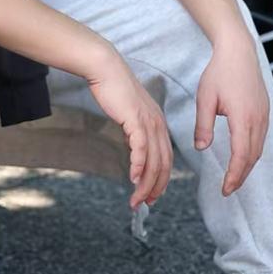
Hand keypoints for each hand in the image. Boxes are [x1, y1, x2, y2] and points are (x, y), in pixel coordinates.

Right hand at [85, 49, 173, 209]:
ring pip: (153, 161)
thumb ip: (134, 132)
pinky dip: (138, 165)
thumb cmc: (114, 90)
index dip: (161, 180)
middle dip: (155, 188)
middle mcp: (158, 124)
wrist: (106, 69)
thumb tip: (134, 150)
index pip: (166, 158)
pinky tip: (132, 178)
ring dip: (145, 184)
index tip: (152, 196)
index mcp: (158, 124)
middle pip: (163, 164)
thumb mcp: (129, 115)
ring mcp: (148, 121)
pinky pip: (140, 148)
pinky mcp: (136, 119)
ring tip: (137, 199)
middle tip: (145, 204)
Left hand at [193, 24, 270, 196]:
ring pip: (259, 149)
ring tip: (234, 177)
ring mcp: (264, 115)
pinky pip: (261, 138)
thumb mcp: (205, 99)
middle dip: (241, 176)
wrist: (239, 51)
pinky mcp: (265, 111)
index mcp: (243, 118)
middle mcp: (258, 119)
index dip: (234, 176)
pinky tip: (243, 157)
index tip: (225, 189)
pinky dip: (252, 152)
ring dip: (248, 166)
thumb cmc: (219, 72)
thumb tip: (201, 148)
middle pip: (252, 157)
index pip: (241, 156)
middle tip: (228, 189)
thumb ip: (204, 125)